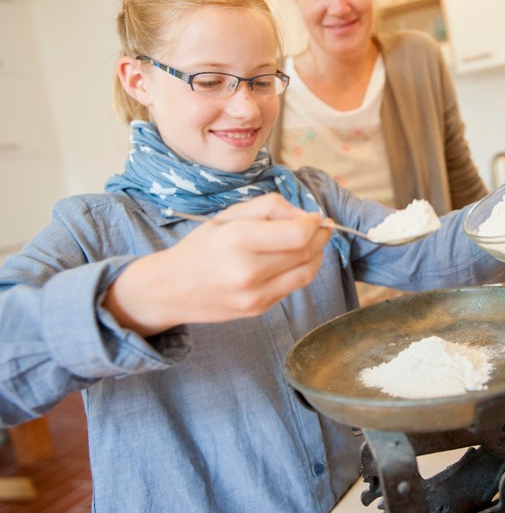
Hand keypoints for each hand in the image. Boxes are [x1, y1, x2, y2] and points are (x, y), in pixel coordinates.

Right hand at [105, 193, 331, 335]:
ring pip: (307, 272)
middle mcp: (248, 271)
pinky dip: (304, 269)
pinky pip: (293, 286)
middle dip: (321, 235)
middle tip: (321, 225)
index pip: (298, 234)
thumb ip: (268, 207)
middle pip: (306, 252)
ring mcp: (254, 295)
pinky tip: (298, 258)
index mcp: (238, 240)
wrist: (171, 288)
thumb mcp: (229, 215)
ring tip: (315, 240)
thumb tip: (302, 214)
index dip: (314, 223)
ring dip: (318, 253)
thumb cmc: (202, 246)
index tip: (315, 216)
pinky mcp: (259, 309)